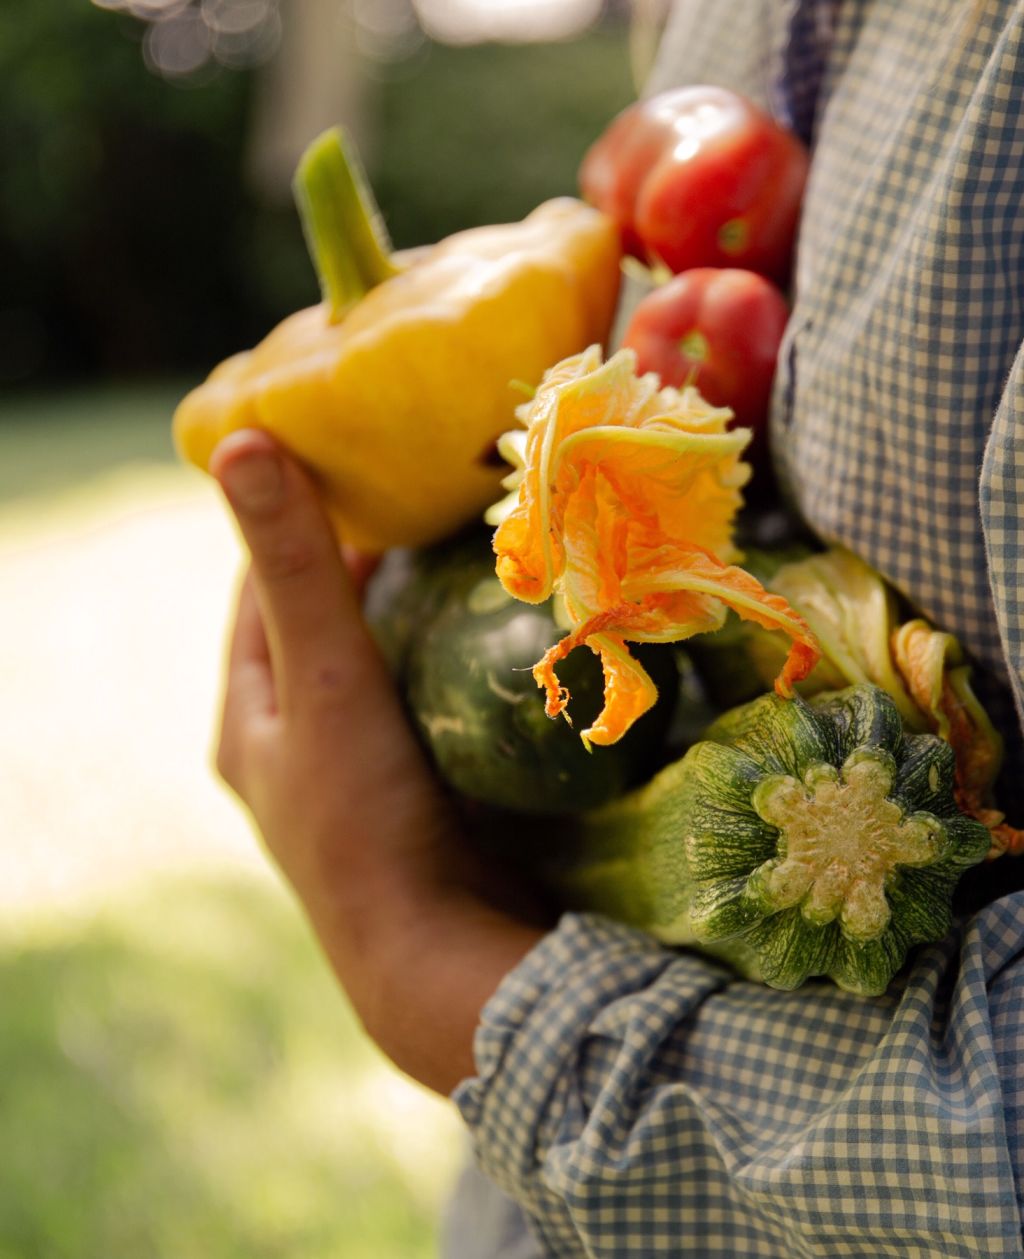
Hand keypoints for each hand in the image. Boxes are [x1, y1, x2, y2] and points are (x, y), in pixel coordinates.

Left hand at [210, 429, 540, 1092]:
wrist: (432, 957)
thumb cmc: (365, 815)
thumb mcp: (322, 677)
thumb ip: (293, 566)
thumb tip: (243, 441)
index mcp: (246, 719)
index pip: (259, 590)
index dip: (296, 522)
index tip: (348, 464)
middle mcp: (286, 750)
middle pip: (316, 627)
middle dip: (357, 564)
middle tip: (420, 500)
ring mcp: (347, 779)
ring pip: (369, 669)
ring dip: (402, 616)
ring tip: (455, 556)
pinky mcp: (402, 801)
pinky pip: (412, 706)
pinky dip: (434, 664)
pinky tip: (478, 642)